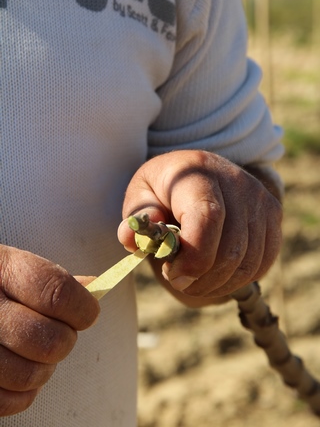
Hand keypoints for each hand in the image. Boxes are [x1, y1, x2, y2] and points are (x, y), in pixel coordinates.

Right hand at [0, 245, 99, 415]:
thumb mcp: (11, 266)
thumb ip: (50, 279)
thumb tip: (92, 287)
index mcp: (1, 270)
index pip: (58, 294)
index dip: (83, 308)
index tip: (88, 312)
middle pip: (50, 340)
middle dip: (65, 340)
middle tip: (60, 332)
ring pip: (30, 375)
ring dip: (45, 368)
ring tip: (37, 351)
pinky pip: (9, 400)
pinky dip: (24, 391)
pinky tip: (19, 367)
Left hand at [118, 150, 281, 297]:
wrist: (199, 171)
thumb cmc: (165, 188)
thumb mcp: (141, 194)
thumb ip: (136, 216)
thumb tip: (131, 237)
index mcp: (198, 172)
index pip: (208, 217)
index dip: (193, 257)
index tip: (172, 274)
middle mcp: (236, 181)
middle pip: (231, 248)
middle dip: (202, 278)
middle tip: (179, 282)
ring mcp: (259, 198)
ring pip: (249, 261)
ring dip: (219, 284)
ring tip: (195, 282)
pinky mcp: (272, 213)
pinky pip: (264, 260)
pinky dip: (240, 279)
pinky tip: (217, 276)